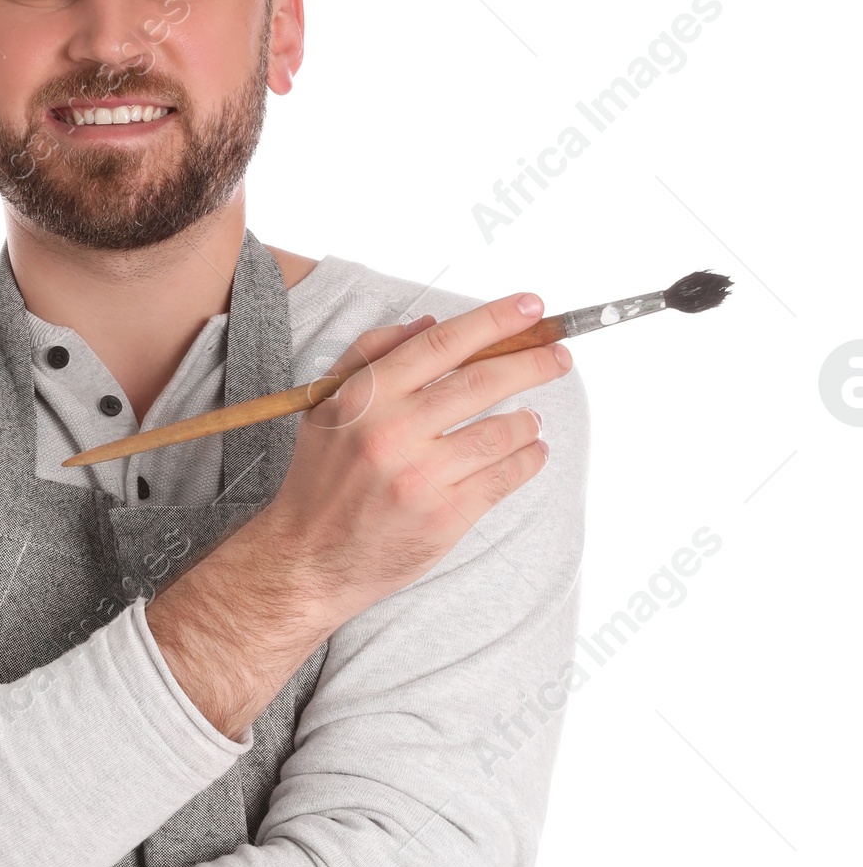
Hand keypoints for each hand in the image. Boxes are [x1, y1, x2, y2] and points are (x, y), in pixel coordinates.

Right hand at [145, 293, 569, 740]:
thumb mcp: (325, 406)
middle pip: (484, 382)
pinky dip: (528, 460)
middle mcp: (393, 434)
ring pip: (501, 432)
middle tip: (559, 356)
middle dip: (533, 362)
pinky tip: (530, 453)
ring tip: (532, 419)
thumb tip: (429, 323)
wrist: (307, 560)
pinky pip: (503, 478)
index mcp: (365, 399)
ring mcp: (421, 479)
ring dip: (527, 420)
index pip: (443, 345)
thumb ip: (370, 356)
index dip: (494, 320)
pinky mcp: (443, 519)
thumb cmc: (320, 481)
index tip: (531, 306)